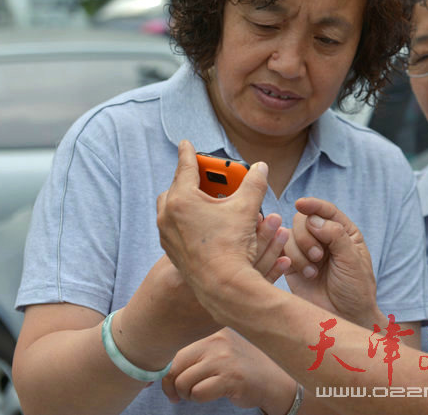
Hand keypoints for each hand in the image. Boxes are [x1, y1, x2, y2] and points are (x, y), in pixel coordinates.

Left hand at [157, 140, 289, 296]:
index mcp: (182, 199)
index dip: (189, 152)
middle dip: (193, 178)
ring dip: (189, 199)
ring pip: (173, 207)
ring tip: (211, 199)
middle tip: (211, 176)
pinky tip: (206, 222)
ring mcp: (167, 234)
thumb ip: (254, 183)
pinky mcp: (172, 249)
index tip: (186, 143)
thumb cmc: (231, 246)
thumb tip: (260, 168)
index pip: (185, 167)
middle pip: (178, 186)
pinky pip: (175, 224)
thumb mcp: (246, 208)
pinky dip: (187, 217)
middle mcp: (168, 215)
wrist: (221, 285)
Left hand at [162, 328, 296, 413]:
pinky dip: (199, 399)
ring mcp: (224, 358)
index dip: (164, 367)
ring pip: (183, 381)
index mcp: (211, 329)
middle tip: (178, 394)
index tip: (164, 379)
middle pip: (174, 364)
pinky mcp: (230, 377)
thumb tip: (159, 366)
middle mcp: (217, 339)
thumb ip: (194, 350)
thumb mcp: (219, 348)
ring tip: (199, 392)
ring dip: (187, 394)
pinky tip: (211, 394)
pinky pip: (198, 393)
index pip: (174, 345)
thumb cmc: (240, 366)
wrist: (273, 379)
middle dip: (171, 385)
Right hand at [284, 197, 383, 327]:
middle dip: (307, 235)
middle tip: (318, 256)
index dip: (313, 205)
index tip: (301, 204)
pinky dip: (291, 259)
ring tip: (313, 270)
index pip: (326, 211)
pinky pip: (282, 252)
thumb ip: (335, 236)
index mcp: (343, 232)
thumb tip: (313, 219)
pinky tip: (305, 274)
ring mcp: (307, 252)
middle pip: (304, 220)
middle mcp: (323, 238)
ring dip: (300, 250)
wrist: (345, 318)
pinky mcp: (293, 266)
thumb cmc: (355, 289)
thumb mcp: (352, 260)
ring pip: (290, 235)